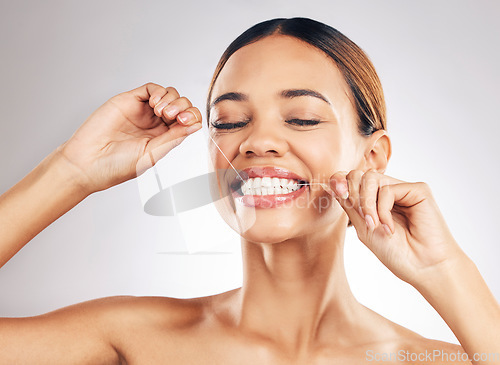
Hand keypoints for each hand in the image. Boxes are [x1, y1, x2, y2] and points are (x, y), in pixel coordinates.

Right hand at [57, 83, 202, 193]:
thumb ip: (174, 138)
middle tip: (172, 117)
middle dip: (183, 107)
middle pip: (181, 105)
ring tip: (161, 112)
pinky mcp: (129, 101)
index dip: (192, 117)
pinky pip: (151, 88)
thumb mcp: (152, 154)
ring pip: (169, 94)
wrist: (87, 163)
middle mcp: (155, 124)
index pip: (187, 122)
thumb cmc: (116, 166)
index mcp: (163, 139)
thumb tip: (195, 125)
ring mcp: (142, 112)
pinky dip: (159, 92)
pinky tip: (154, 104)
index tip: (186, 122)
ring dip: (172, 99)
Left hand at [329, 170, 464, 286]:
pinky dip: (383, 210)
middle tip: (362, 218)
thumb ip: (351, 204)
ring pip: (370, 178)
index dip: (340, 181)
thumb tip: (334, 182)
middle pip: (358, 175)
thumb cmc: (397, 253)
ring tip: (373, 225)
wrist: (423, 268)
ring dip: (366, 203)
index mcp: (374, 199)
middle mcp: (388, 191)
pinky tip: (390, 228)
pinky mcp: (418, 190)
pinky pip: (388, 190)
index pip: (351, 179)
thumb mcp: (364, 227)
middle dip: (352, 194)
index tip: (336, 191)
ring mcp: (403, 189)